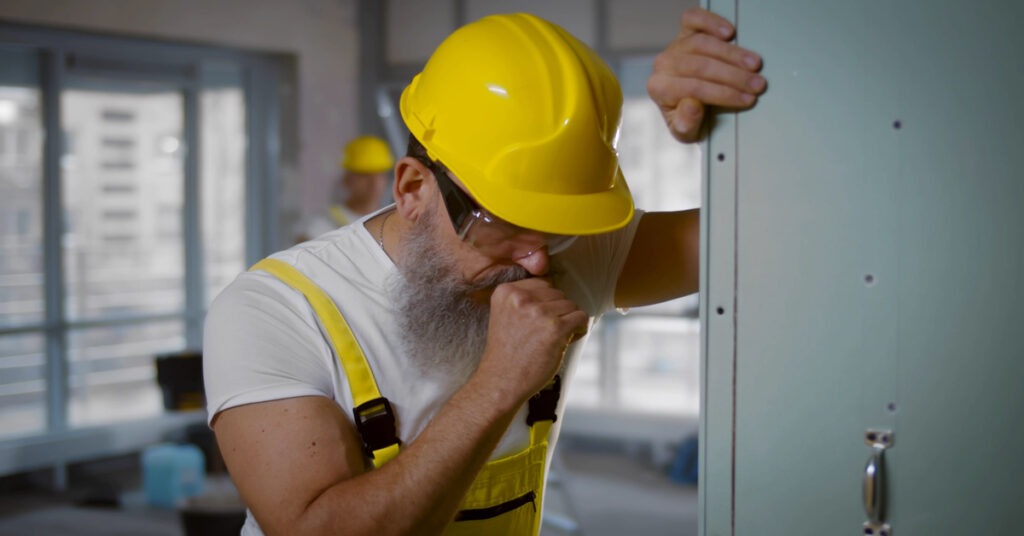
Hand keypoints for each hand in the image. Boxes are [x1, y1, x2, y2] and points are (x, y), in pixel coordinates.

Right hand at [474, 278, 587, 405]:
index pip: (542, 284)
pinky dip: (579, 330)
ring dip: (568, 322)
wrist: (501, 381)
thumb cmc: (507, 352)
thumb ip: (525, 299)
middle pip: (558, 293)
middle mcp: (521, 298)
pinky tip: (566, 341)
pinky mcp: (556, 328)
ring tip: (552, 340)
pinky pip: (581, 317)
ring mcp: (539, 312)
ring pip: (571, 305)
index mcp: (506, 291)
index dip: (545, 304)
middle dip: (557, 313)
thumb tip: (559, 293)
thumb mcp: (505, 315)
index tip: (537, 323)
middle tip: (544, 335)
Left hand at [647, 7, 766, 142]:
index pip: (694, 88)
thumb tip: (692, 105)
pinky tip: (730, 32)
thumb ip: (686, 124)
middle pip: (701, 65)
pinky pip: (694, 19)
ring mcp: (674, 46)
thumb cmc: (687, 117)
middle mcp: (663, 64)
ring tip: (754, 65)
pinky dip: (711, 22)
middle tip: (757, 84)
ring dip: (732, 54)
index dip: (723, 93)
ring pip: (703, 43)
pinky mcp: (684, 31)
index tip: (746, 99)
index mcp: (659, 88)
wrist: (686, 101)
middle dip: (733, 76)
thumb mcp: (686, 132)